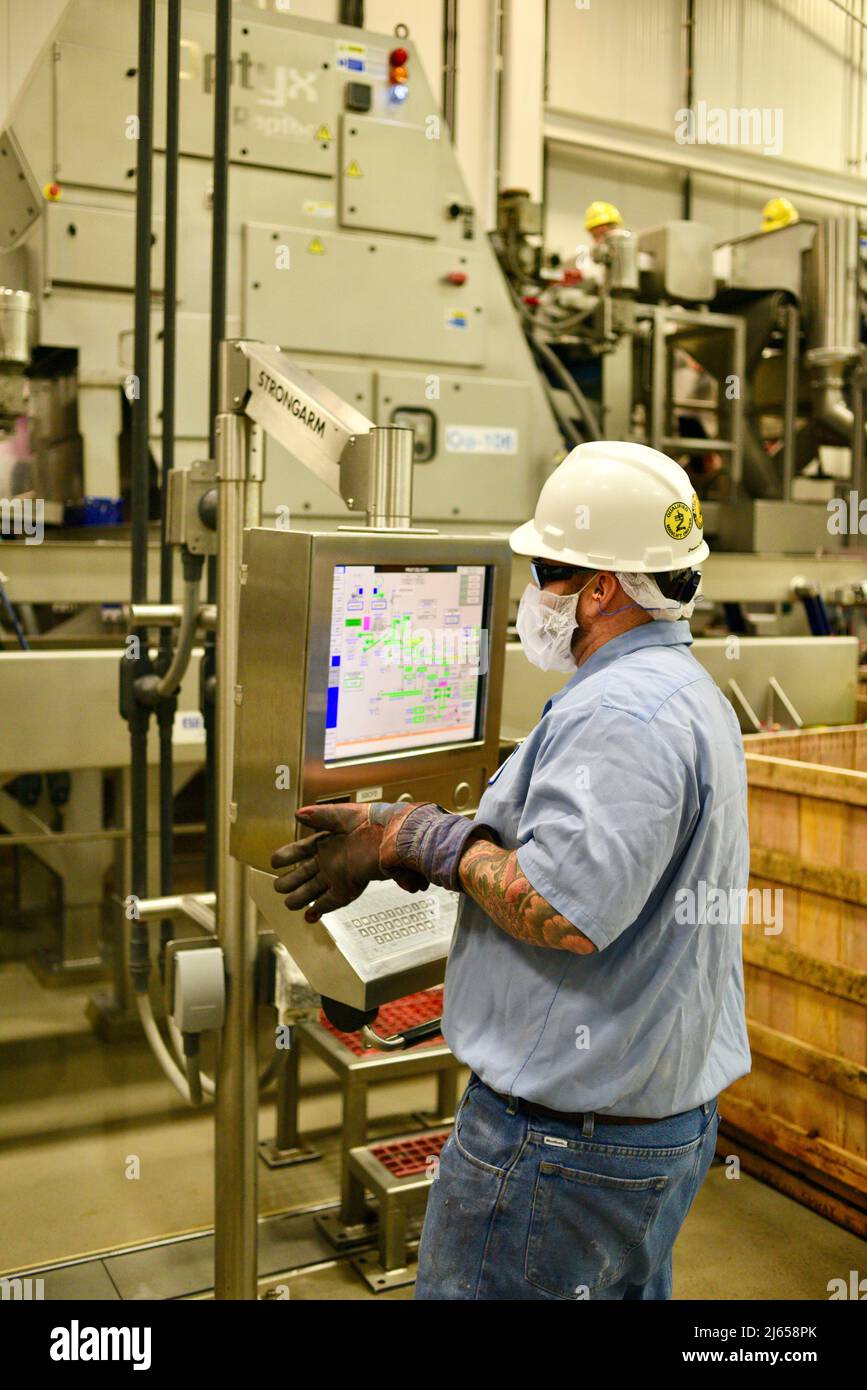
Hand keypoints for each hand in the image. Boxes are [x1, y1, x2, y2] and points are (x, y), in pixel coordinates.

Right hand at [270, 804, 427, 922]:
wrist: (392, 839)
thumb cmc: (372, 824)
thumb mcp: (342, 816)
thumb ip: (319, 816)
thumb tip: (297, 814)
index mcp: (328, 842)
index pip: (303, 850)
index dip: (288, 855)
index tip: (273, 861)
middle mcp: (331, 860)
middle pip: (306, 873)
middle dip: (291, 880)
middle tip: (278, 886)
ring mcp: (339, 876)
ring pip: (314, 889)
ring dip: (302, 897)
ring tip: (289, 904)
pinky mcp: (348, 889)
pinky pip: (330, 901)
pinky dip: (319, 910)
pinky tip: (309, 916)